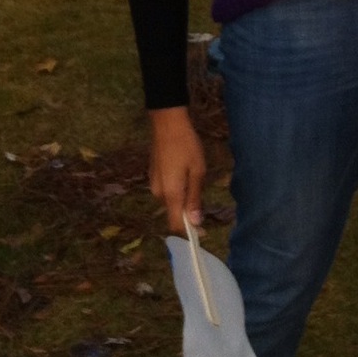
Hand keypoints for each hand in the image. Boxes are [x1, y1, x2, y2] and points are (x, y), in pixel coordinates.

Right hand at [148, 106, 206, 232]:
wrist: (167, 125)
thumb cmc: (187, 146)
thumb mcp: (197, 171)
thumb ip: (195, 198)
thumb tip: (195, 222)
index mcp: (171, 194)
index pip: (176, 224)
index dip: (189, 232)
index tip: (203, 231)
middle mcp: (159, 194)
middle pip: (174, 213)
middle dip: (189, 213)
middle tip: (204, 196)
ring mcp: (154, 185)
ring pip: (171, 202)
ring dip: (183, 200)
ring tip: (196, 179)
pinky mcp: (153, 178)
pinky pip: (167, 192)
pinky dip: (177, 190)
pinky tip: (186, 174)